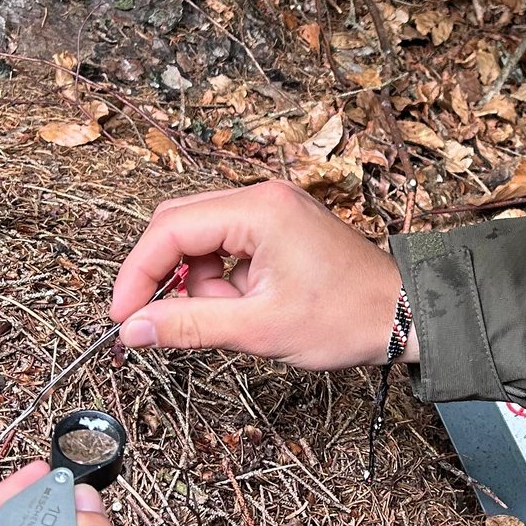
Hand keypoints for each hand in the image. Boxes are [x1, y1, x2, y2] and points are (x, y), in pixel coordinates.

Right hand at [112, 180, 410, 369]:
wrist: (404, 314)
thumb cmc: (346, 317)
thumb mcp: (258, 329)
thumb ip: (189, 325)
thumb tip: (132, 329)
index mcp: (258, 209)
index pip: (169, 230)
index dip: (137, 274)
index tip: (122, 315)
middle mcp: (263, 196)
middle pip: (179, 226)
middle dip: (167, 277)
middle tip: (161, 321)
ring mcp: (273, 207)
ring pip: (201, 240)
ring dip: (203, 284)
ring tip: (241, 317)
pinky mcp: (280, 225)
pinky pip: (228, 246)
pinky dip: (225, 280)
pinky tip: (251, 306)